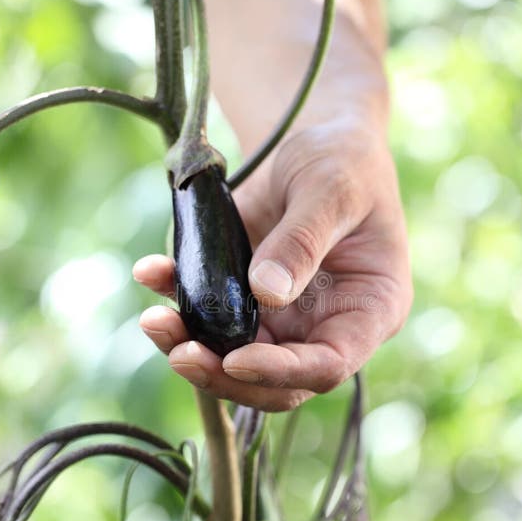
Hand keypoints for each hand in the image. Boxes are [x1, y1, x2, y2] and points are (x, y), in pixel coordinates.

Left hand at [133, 121, 411, 410]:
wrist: (312, 140)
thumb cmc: (342, 161)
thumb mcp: (331, 190)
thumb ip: (302, 240)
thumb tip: (265, 292)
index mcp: (369, 310)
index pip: (329, 364)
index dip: (281, 372)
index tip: (235, 359)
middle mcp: (326, 325)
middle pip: (277, 380)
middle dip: (225, 375)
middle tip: (181, 353)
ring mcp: (284, 318)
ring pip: (235, 359)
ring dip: (192, 348)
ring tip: (154, 321)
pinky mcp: (246, 300)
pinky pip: (209, 317)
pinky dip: (177, 301)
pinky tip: (152, 273)